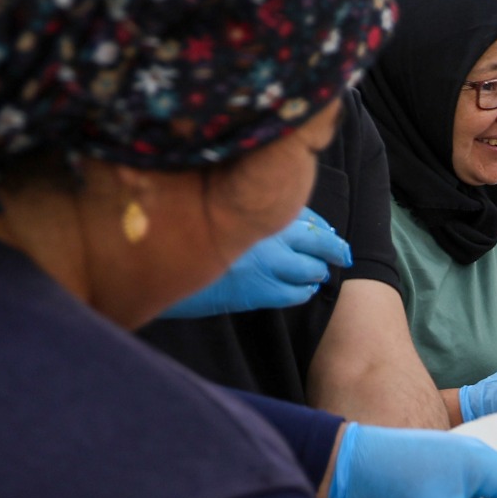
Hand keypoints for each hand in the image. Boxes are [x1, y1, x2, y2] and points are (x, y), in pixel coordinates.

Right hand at [160, 211, 349, 317]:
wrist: (152, 268)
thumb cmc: (175, 236)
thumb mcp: (210, 210)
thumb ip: (244, 212)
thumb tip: (281, 220)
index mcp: (252, 205)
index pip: (303, 211)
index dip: (320, 224)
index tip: (327, 230)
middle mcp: (263, 229)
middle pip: (319, 238)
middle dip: (335, 247)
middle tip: (344, 254)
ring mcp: (264, 260)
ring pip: (313, 267)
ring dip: (316, 271)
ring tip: (315, 274)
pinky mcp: (259, 290)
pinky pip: (298, 292)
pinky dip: (303, 291)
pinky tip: (300, 290)